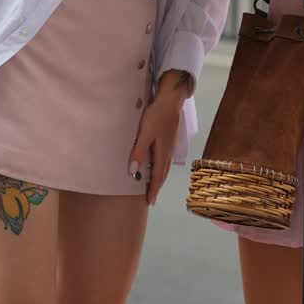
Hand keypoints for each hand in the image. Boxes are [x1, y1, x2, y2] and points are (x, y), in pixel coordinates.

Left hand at [129, 73, 188, 205]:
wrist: (171, 101)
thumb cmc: (156, 116)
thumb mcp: (145, 134)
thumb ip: (139, 152)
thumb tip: (133, 171)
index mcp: (162, 153)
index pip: (158, 177)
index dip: (153, 190)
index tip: (149, 202)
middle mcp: (168, 152)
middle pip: (163, 174)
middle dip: (157, 187)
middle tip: (151, 198)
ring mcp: (170, 146)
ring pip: (165, 167)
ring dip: (160, 178)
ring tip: (154, 185)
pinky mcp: (170, 140)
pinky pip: (165, 160)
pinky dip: (161, 168)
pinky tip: (158, 165)